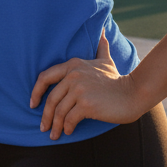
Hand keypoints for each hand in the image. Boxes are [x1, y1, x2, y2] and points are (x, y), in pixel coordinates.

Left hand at [29, 31, 147, 139]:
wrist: (133, 93)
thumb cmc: (117, 80)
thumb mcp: (106, 60)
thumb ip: (100, 46)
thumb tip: (102, 31)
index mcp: (73, 64)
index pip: (45, 77)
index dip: (36, 91)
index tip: (33, 104)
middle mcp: (73, 75)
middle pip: (51, 98)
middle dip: (45, 116)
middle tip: (44, 127)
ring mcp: (79, 90)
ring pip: (59, 111)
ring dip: (55, 126)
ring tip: (54, 135)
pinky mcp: (86, 104)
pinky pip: (69, 119)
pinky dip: (67, 127)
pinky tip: (69, 131)